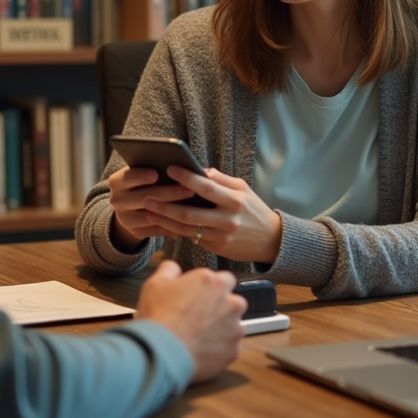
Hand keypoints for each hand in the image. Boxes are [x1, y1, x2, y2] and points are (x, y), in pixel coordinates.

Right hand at [107, 165, 199, 251]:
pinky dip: (173, 226)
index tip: (156, 173)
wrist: (129, 207)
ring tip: (193, 206)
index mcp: (117, 181)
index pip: (127, 177)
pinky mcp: (135, 232)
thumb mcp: (140, 173)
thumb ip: (153, 169)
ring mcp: (125, 218)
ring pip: (152, 215)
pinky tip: (189, 221)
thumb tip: (177, 166)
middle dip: (169, 193)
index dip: (141, 176)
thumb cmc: (142, 183)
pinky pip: (156, 230)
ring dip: (174, 211)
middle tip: (190, 189)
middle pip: (144, 197)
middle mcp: (117, 200)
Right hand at [136, 260, 245, 383]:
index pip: (225, 278)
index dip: (213, 287)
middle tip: (200, 316)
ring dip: (221, 328)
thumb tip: (173, 268)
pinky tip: (201, 349)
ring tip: (199, 335)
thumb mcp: (155, 284)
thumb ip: (169, 270)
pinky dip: (219, 349)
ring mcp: (234, 328)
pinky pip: (229, 347)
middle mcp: (230, 302)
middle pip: (233, 302)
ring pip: (233, 325)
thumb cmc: (159, 317)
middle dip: (221, 308)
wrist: (162, 352)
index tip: (202, 295)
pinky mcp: (233, 350)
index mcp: (213, 282)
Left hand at [142, 167, 283, 264]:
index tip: (169, 169)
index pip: (206, 187)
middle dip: (165, 205)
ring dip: (165, 220)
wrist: (271, 240)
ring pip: (187, 229)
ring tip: (148, 211)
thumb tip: (200, 169)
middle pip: (190, 213)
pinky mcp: (217, 249)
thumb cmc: (254, 210)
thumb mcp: (243, 189)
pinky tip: (162, 224)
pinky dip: (175, 231)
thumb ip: (221, 180)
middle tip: (147, 197)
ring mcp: (221, 237)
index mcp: (235, 200)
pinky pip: (192, 238)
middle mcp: (227, 220)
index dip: (186, 178)